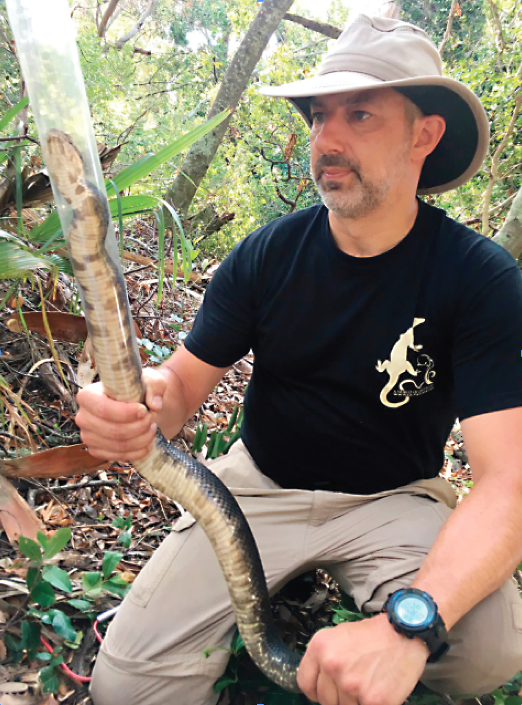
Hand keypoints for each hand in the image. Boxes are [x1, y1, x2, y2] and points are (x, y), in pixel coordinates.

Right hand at [75, 368, 166, 460]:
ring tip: (152, 427)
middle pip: (112, 430)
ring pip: (118, 445)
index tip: (144, 410)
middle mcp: (83, 417)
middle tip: (152, 418)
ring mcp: (88, 436)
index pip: (103, 409)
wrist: (137, 406)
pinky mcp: (97, 451)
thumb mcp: (150, 380)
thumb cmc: (138, 390)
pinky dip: (138, 451)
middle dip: (138, 427)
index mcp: (88, 396)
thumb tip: (155, 405)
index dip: (125, 413)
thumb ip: (155, 386)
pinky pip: (119, 456)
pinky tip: (148, 440)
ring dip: (142, 439)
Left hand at [297, 613, 429, 704]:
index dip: (316, 690)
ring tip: (368, 683)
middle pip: (325, 700)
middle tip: (355, 682)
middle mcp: (332, 666)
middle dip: (338, 696)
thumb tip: (317, 685)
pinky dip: (371, 704)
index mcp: (320, 647)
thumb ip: (324, 659)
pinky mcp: (374, 701)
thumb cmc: (372, 634)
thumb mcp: (338, 635)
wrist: (404, 632)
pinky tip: (377, 690)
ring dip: (355, 701)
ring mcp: (352, 685)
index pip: (305, 684)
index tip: (327, 689)